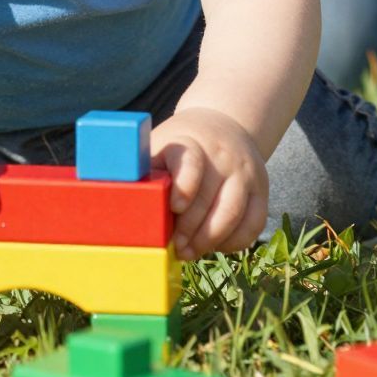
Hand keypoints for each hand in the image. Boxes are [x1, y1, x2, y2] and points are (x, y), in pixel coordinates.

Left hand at [151, 107, 268, 258]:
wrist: (221, 124)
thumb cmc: (179, 145)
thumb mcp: (158, 146)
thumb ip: (144, 170)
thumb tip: (115, 200)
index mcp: (191, 141)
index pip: (191, 163)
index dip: (184, 187)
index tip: (174, 207)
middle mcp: (222, 155)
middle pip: (211, 198)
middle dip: (190, 230)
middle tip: (175, 247)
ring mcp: (245, 171)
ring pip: (234, 213)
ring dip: (210, 240)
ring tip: (190, 252)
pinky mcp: (261, 188)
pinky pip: (254, 222)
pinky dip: (235, 241)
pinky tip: (216, 246)